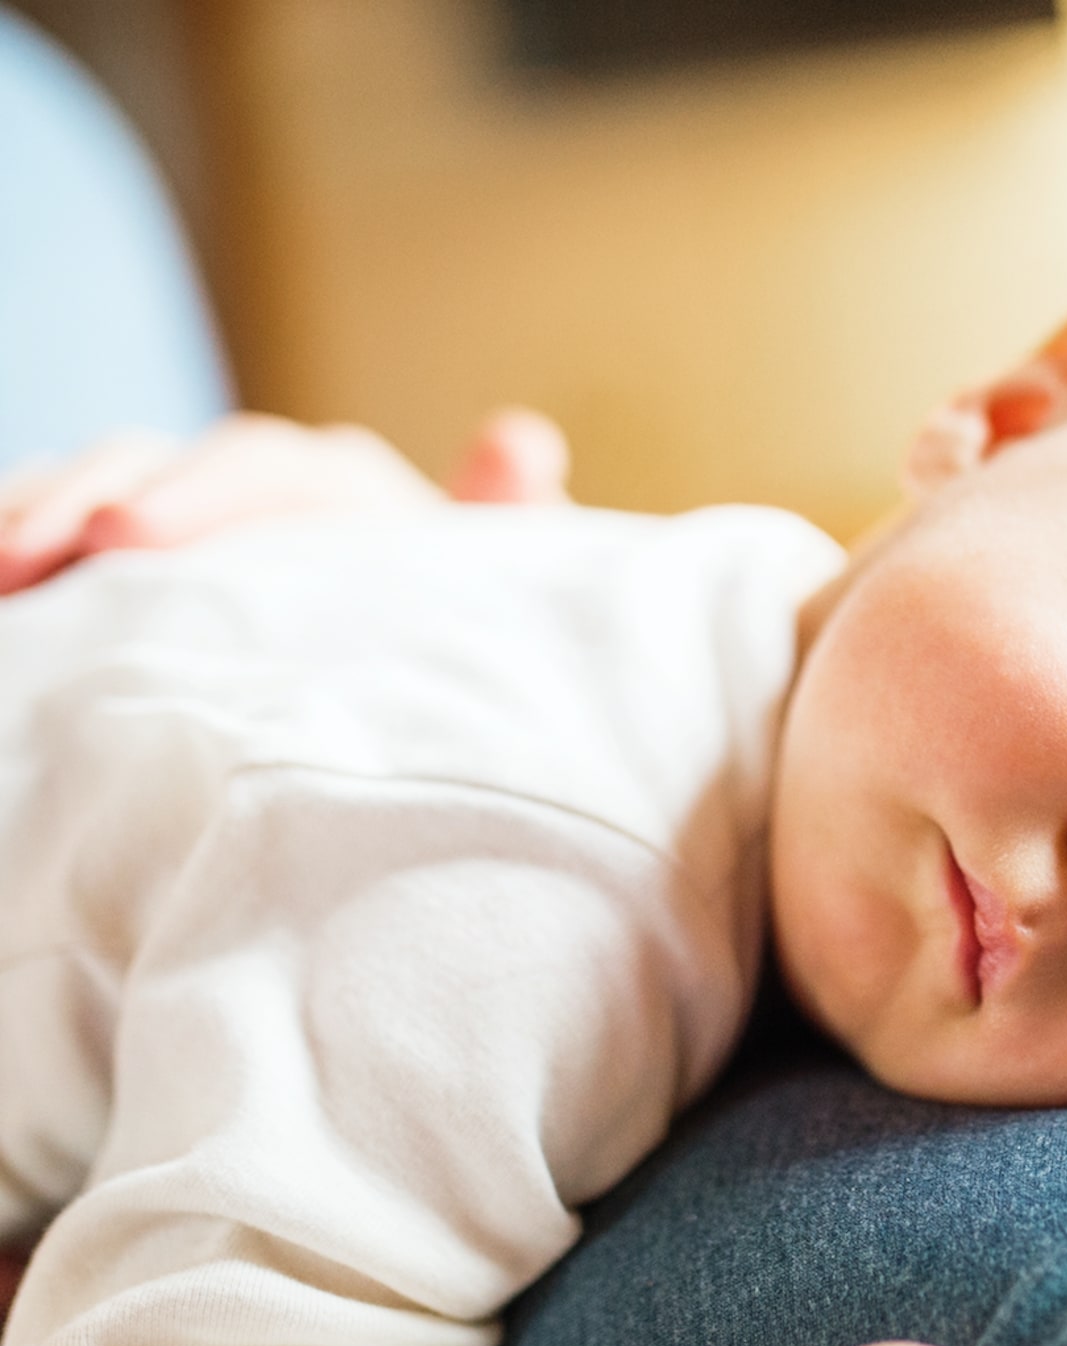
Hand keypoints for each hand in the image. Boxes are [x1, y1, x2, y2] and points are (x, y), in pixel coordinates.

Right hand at [0, 406, 569, 595]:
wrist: (463, 687)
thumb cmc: (484, 633)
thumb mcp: (512, 586)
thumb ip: (514, 519)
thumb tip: (517, 440)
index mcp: (340, 488)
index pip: (261, 468)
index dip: (196, 491)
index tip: (128, 535)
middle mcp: (256, 490)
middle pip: (155, 469)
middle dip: (87, 505)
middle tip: (28, 557)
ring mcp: (193, 526)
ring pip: (96, 497)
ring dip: (33, 522)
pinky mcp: (149, 572)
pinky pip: (68, 544)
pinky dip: (27, 549)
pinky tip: (0, 596)